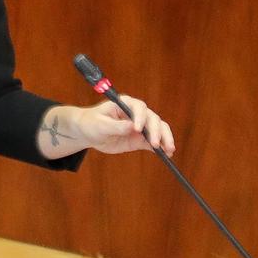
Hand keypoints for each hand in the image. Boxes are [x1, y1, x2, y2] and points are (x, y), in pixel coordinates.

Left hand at [52, 99, 174, 156]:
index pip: (139, 108)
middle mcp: (137, 114)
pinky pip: (152, 142)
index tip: (137, 129)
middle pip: (153, 119)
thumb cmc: (91, 123)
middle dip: (156, 131)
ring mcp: (140, 126)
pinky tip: (166, 154)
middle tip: (155, 144)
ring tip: (169, 149)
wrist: (88, 132)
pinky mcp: (139, 139)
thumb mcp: (99, 124)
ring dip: (164, 139)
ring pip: (158, 130)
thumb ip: (115, 126)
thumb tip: (132, 127)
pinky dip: (160, 147)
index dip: (140, 118)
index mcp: (126, 104)